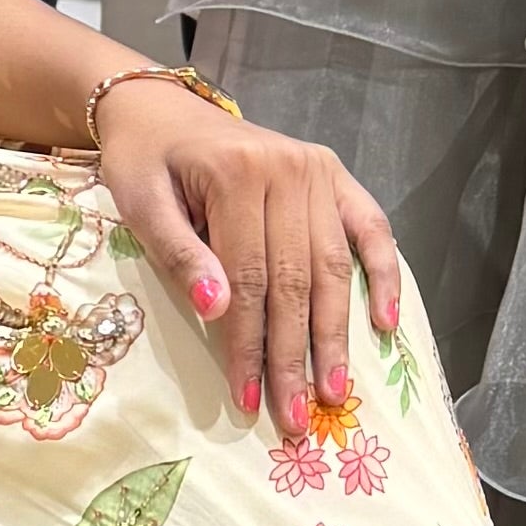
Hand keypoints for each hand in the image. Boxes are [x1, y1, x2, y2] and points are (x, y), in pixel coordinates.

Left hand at [92, 77, 400, 440]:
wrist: (160, 110)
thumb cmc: (144, 162)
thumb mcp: (140, 202)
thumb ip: (178, 253)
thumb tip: (216, 307)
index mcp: (236, 173)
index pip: (249, 279)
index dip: (249, 344)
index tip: (248, 399)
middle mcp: (288, 169)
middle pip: (296, 280)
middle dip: (296, 355)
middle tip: (298, 416)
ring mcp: (318, 170)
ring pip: (334, 267)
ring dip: (337, 334)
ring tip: (337, 390)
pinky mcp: (335, 175)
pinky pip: (371, 228)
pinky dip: (384, 275)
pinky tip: (385, 323)